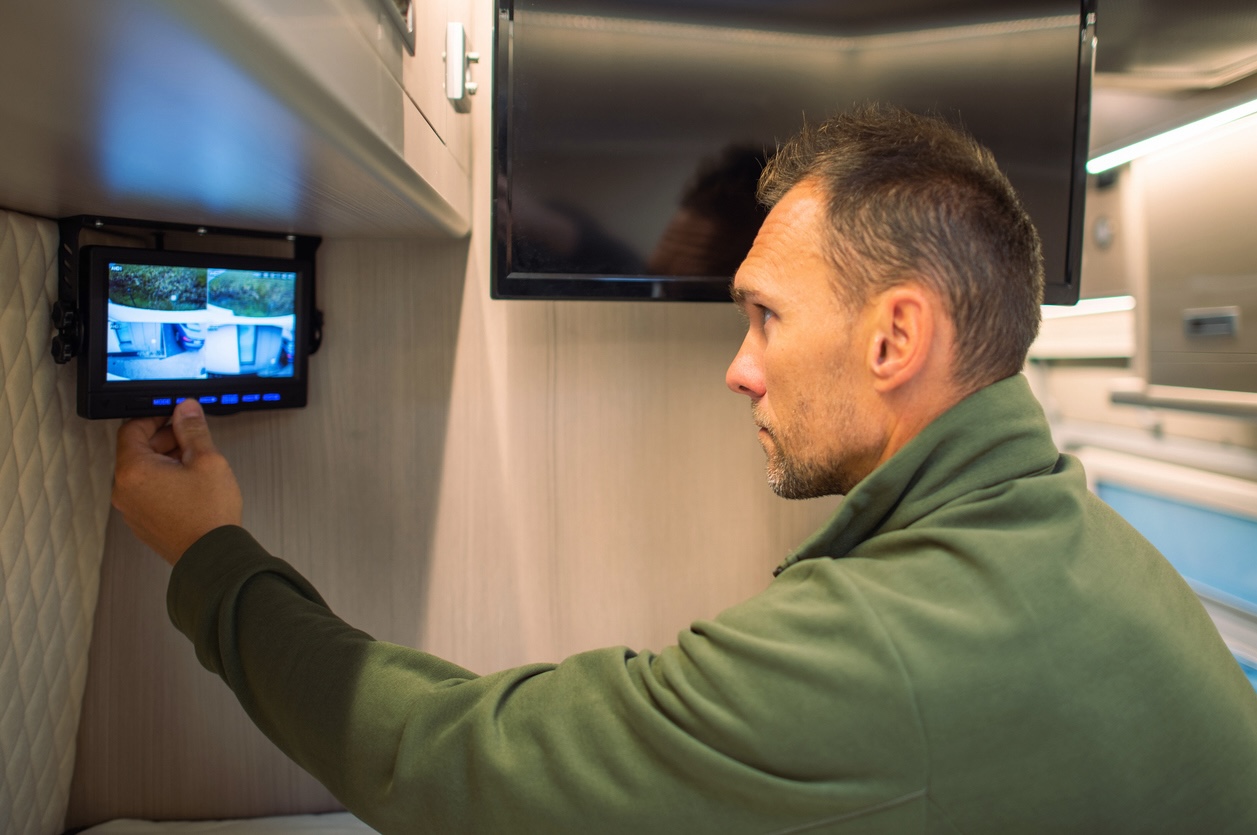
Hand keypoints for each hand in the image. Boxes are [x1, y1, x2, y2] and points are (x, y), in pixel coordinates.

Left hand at [113, 398, 242, 565]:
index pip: (132, 429)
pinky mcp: (142, 522)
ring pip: (143, 472)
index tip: (173, 414)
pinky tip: (189, 485)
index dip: (154, 416)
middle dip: (163, 439)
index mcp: (134, 471)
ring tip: (195, 464)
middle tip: (190, 438)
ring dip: (165, 460)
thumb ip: (193, 429)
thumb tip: (185, 409)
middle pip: (136, 451)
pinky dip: (164, 481)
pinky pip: (147, 492)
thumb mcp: (207, 460)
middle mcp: (125, 490)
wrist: (213, 556)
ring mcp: (132, 509)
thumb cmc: (208, 514)